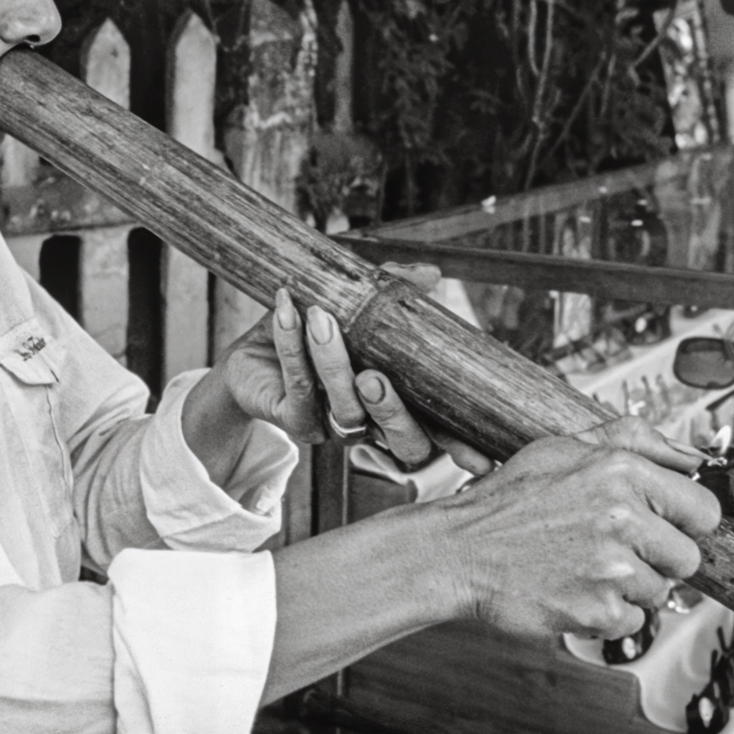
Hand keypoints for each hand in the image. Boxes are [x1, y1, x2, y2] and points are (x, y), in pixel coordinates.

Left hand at [217, 285, 491, 472]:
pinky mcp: (294, 420)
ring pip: (346, 411)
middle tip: (375, 377)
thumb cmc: (313, 328)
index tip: (483, 459)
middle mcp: (372, 422)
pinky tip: (288, 311)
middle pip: (402, 443)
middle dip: (394, 413)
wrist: (250, 353)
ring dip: (333, 362)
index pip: (437, 430)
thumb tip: (432, 274)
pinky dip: (292, 345)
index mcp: (397, 402)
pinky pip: (298, 388)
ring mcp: (332, 426)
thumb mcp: (355, 302)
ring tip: (322, 318)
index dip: (461, 445)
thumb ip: (395, 290)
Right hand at [434, 420, 718, 640]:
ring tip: (582, 568)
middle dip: (657, 561)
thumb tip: (696, 454)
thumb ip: (634, 441)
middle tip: (614, 552)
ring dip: (628, 589)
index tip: (663, 527)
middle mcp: (622, 516)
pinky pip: (632, 623)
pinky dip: (605, 615)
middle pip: (688, 559)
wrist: (457, 550)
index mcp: (621, 471)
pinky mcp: (596, 610)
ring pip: (658, 593)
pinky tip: (571, 590)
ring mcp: (611, 567)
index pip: (704, 509)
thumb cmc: (508, 501)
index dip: (684, 522)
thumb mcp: (565, 448)